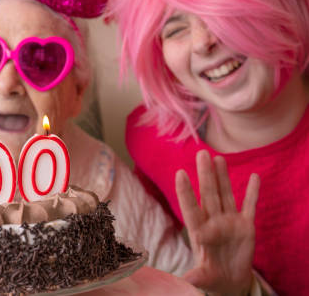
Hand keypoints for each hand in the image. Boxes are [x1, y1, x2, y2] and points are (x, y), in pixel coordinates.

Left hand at [176, 150, 259, 295]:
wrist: (229, 280)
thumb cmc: (211, 276)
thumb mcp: (203, 278)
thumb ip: (196, 276)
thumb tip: (186, 280)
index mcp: (200, 233)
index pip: (190, 208)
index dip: (186, 192)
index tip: (180, 173)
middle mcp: (213, 222)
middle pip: (208, 195)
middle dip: (205, 175)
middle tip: (201, 153)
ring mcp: (229, 222)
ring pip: (225, 194)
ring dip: (223, 177)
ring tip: (217, 158)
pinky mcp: (246, 226)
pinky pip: (250, 206)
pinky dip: (252, 192)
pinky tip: (254, 176)